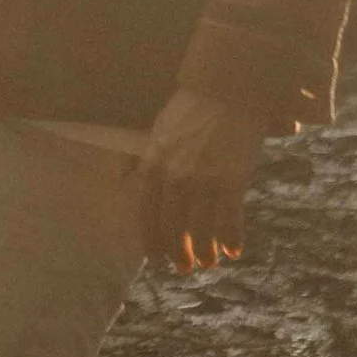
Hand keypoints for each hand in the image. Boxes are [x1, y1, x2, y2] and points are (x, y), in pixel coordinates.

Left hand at [134, 87, 267, 270]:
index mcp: (152, 166)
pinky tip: (234, 249)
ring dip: (206, 253)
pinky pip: (230, 223)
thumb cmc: (193, 109)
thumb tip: (122, 180)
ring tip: (210, 261)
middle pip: (173, 230)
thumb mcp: (158, 131)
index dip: (152, 243)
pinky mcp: (231, 182)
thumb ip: (143, 160)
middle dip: (179, 254)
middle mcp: (174, 178)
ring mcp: (203, 182)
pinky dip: (232, 241)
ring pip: (201, 233)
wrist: (229, 89)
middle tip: (186, 267)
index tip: (159, 259)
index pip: (146, 216)